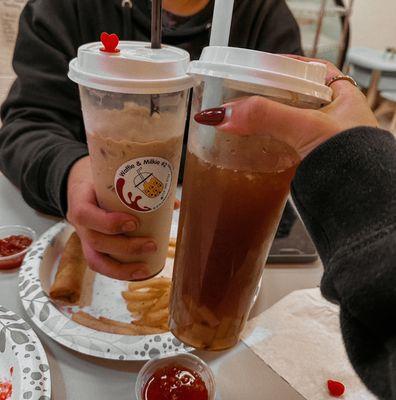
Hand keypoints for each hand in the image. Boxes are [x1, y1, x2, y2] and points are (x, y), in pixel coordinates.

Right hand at [66, 156, 155, 280]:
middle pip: (95, 241)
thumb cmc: (101, 181)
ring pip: (95, 260)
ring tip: (147, 267)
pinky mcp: (91, 249)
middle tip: (152, 244)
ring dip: (123, 267)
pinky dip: (120, 272)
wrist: (82, 187)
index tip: (135, 222)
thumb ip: (140, 187)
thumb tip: (173, 203)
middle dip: (125, 247)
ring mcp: (83, 239)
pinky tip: (140, 274)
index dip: (108, 222)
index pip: (84, 214)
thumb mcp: (113, 177)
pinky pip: (101, 265)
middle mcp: (79, 223)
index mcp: (80, 200)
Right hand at [194, 56, 378, 158]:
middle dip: (268, 96)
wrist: (360, 202)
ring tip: (244, 117)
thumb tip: (225, 113)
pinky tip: (256, 144)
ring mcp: (321, 138)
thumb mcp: (306, 128)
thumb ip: (266, 116)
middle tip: (244, 93)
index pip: (309, 69)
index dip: (283, 65)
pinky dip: (269, 143)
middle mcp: (333, 115)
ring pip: (288, 122)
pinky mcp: (311, 159)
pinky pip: (285, 144)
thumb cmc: (354, 161)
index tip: (259, 67)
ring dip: (266, 122)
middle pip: (293, 95)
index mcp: (342, 95)